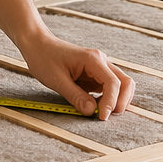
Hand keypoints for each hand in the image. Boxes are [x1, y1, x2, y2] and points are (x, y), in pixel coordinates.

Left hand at [16, 31, 134, 119]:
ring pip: (119, 85)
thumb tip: (91, 111)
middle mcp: (101, 62)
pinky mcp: (94, 74)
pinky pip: (107, 88)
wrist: (37, 45)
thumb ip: (75, 96)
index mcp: (94, 60)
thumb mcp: (57, 80)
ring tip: (101, 113)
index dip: (110, 102)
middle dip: (121, 102)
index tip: (102, 117)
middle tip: (107, 116)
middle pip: (125, 83)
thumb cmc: (44, 58)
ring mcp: (99, 67)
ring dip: (115, 100)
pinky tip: (95, 106)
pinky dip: (106, 99)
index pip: (113, 83)